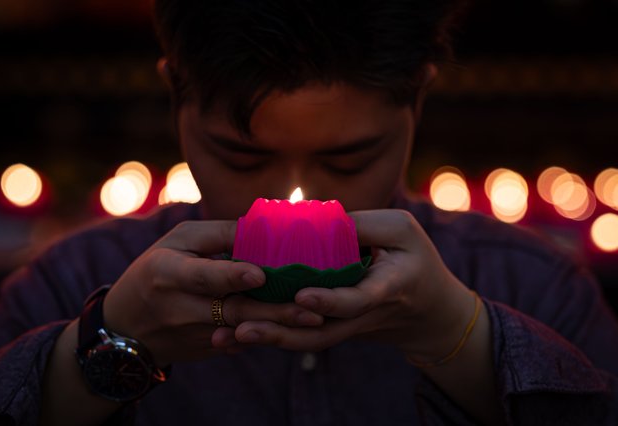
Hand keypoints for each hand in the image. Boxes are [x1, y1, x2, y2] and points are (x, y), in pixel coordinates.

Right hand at [102, 220, 323, 366]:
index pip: (203, 275)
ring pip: (242, 330)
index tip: (260, 273)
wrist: (126, 326)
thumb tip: (263, 226)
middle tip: (312, 308)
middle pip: (233, 310)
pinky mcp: (204, 351)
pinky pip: (240, 341)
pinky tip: (294, 329)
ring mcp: (192, 335)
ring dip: (277, 325)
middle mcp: (179, 308)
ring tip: (313, 319)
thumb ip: (218, 234)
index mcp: (166, 273)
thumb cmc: (157, 270)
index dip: (231, 275)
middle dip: (274, 310)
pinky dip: (265, 333)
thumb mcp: (177, 242)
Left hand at [230, 209, 475, 361]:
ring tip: (229, 336)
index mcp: (386, 288)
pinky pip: (303, 334)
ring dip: (268, 339)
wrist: (428, 311)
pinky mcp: (335, 328)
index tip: (302, 296)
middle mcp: (362, 315)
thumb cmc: (415, 259)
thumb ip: (360, 223)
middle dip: (279, 331)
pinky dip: (272, 334)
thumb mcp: (401, 230)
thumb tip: (310, 218)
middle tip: (241, 327)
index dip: (330, 300)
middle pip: (319, 332)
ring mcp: (346, 327)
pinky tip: (237, 332)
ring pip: (306, 340)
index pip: (356, 300)